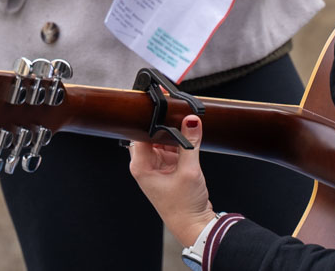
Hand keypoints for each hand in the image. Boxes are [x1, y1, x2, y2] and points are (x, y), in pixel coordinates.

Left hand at [129, 115, 217, 246]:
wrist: (193, 225)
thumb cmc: (184, 207)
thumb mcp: (189, 171)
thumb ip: (190, 143)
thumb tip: (192, 121)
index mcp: (141, 166)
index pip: (140, 134)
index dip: (152, 121)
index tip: (164, 110)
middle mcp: (145, 166)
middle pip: (150, 136)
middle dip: (165, 128)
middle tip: (179, 118)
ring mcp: (156, 167)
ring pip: (162, 141)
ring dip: (174, 136)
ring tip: (186, 131)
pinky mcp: (168, 169)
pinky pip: (171, 149)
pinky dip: (179, 145)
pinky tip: (188, 141)